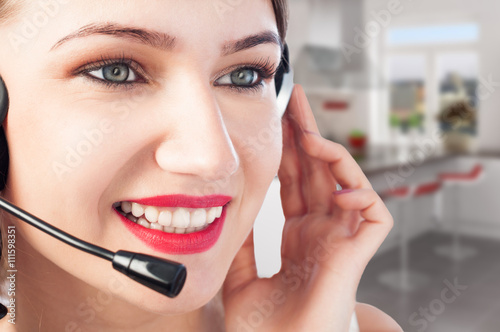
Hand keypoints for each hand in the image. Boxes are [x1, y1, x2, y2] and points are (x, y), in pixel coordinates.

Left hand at [222, 85, 392, 331]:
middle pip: (318, 172)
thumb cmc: (265, 328)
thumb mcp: (242, 276)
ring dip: (330, 154)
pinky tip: (337, 185)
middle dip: (308, 134)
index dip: (290, 151)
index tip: (279, 122)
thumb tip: (232, 210)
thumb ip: (243, 244)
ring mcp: (341, 239)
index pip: (296, 182)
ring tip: (308, 133)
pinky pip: (373, 214)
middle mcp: (322, 231)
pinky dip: (359, 194)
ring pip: (346, 183)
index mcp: (299, 236)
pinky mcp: (358, 252)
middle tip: (296, 101)